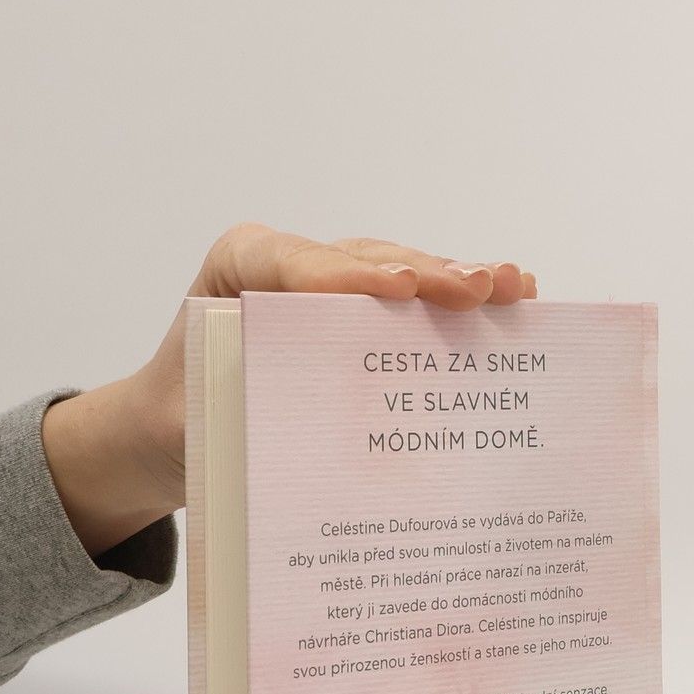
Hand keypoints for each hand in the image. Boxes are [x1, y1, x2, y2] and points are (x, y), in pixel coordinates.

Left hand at [41, 225, 535, 555]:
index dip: (344, 273)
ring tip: (512, 288)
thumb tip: (306, 432)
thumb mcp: (189, 419)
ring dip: (459, 280)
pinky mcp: (366, 310)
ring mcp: (337, 281)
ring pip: (402, 270)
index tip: (393, 290)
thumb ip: (237, 412)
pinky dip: (463, 301)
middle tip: (474, 291)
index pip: (288, 262)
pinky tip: (517, 299)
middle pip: (364, 261)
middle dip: (423, 275)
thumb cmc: (184, 416)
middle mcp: (292, 262)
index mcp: (236, 269)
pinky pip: (418, 299)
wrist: (175, 424)